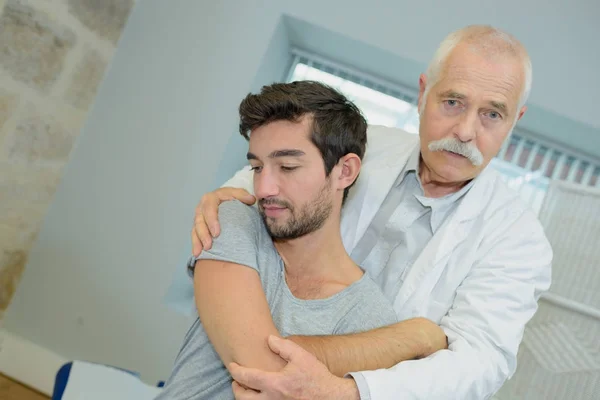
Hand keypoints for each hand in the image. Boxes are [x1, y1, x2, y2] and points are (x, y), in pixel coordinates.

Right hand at [191, 187, 254, 255]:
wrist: (226, 200)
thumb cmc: (232, 198)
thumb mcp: (238, 194)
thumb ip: (243, 196)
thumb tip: (251, 199)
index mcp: (210, 198)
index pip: (209, 209)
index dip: (211, 221)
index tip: (216, 233)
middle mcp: (202, 207)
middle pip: (200, 221)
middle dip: (204, 234)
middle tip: (209, 245)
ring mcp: (198, 217)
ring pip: (195, 229)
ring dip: (198, 241)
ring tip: (202, 251)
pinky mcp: (197, 226)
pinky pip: (194, 235)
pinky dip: (196, 244)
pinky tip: (198, 253)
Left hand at [229, 335, 359, 399]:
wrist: (330, 397)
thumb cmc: (316, 377)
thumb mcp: (301, 356)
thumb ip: (283, 346)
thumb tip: (269, 340)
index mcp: (275, 384)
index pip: (247, 378)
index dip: (236, 370)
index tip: (232, 365)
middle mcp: (272, 399)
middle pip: (242, 398)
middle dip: (236, 388)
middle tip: (236, 380)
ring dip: (245, 397)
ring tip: (246, 389)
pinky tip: (259, 395)